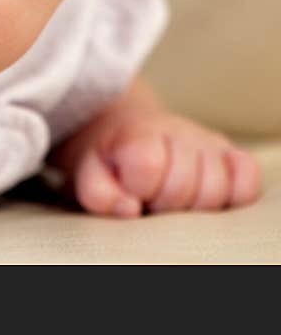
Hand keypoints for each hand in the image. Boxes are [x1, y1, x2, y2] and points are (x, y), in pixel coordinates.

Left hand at [48, 97, 261, 217]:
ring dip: (195, 204)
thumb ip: (98, 192)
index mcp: (139, 132)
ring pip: (219, 190)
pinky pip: (248, 180)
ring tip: (172, 197)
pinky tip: (205, 191)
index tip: (128, 187)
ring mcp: (206, 141)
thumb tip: (130, 208)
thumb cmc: (109, 161)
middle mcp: (177, 130)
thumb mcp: (88, 174)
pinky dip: (235, 192)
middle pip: (186, 186)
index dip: (137, 186)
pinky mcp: (229, 154)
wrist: (125, 135)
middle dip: (164, 202)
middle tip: (150, 197)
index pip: (148, 165)